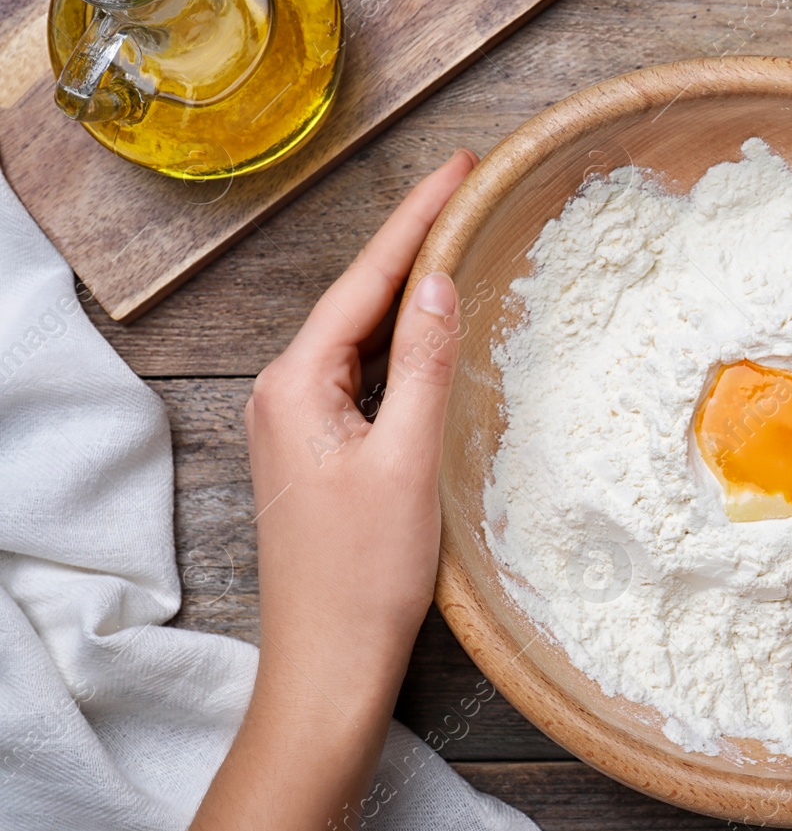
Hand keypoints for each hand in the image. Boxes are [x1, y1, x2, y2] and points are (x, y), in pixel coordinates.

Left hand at [159, 150, 475, 830]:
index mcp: (296, 384)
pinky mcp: (315, 451)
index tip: (458, 167)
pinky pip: (361, 374)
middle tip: (467, 190)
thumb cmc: (365, 572)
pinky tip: (430, 330)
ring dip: (406, 290)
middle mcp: (283, 392)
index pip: (366, 281)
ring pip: (359, 337)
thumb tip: (441, 282)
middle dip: (412, 242)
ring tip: (457, 240)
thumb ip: (423, 364)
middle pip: (357, 299)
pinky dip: (399, 343)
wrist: (327, 664)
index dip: (417, 220)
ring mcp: (296, 423)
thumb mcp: (406, 460)